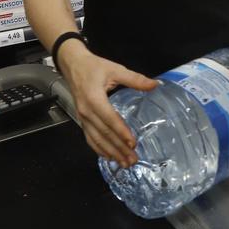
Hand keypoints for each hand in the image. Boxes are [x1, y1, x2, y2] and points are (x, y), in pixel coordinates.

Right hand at [58, 41, 157, 167]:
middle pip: (104, 133)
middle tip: (133, 159)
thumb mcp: (115, 69)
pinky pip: (90, 138)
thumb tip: (155, 84)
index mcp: (94, 98)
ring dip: (111, 152)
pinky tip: (109, 157)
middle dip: (119, 148)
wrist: (73, 65)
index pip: (109, 119)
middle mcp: (86, 111)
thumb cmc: (93, 67)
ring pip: (97, 139)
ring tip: (124, 163)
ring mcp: (82, 117)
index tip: (133, 143)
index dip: (121, 132)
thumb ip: (135, 79)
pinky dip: (99, 149)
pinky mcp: (82, 120)